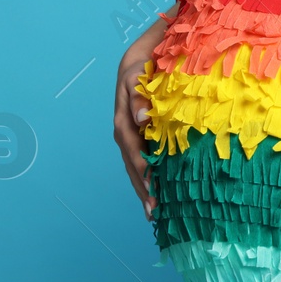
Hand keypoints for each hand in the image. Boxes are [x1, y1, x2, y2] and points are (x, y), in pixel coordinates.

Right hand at [113, 55, 156, 219]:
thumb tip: (140, 117)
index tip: (154, 192)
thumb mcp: (138, 78)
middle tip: (155, 214)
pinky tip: (156, 196)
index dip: (144, 173)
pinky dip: (147, 181)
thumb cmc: (141, 72)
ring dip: (144, 191)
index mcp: (124, 125)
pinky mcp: (138, 141)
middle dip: (143, 191)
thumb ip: (139, 95)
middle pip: (133, 169)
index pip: (135, 154)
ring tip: (155, 214)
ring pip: (135, 171)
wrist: (136, 67)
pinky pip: (141, 165)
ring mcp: (130, 141)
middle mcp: (124, 136)